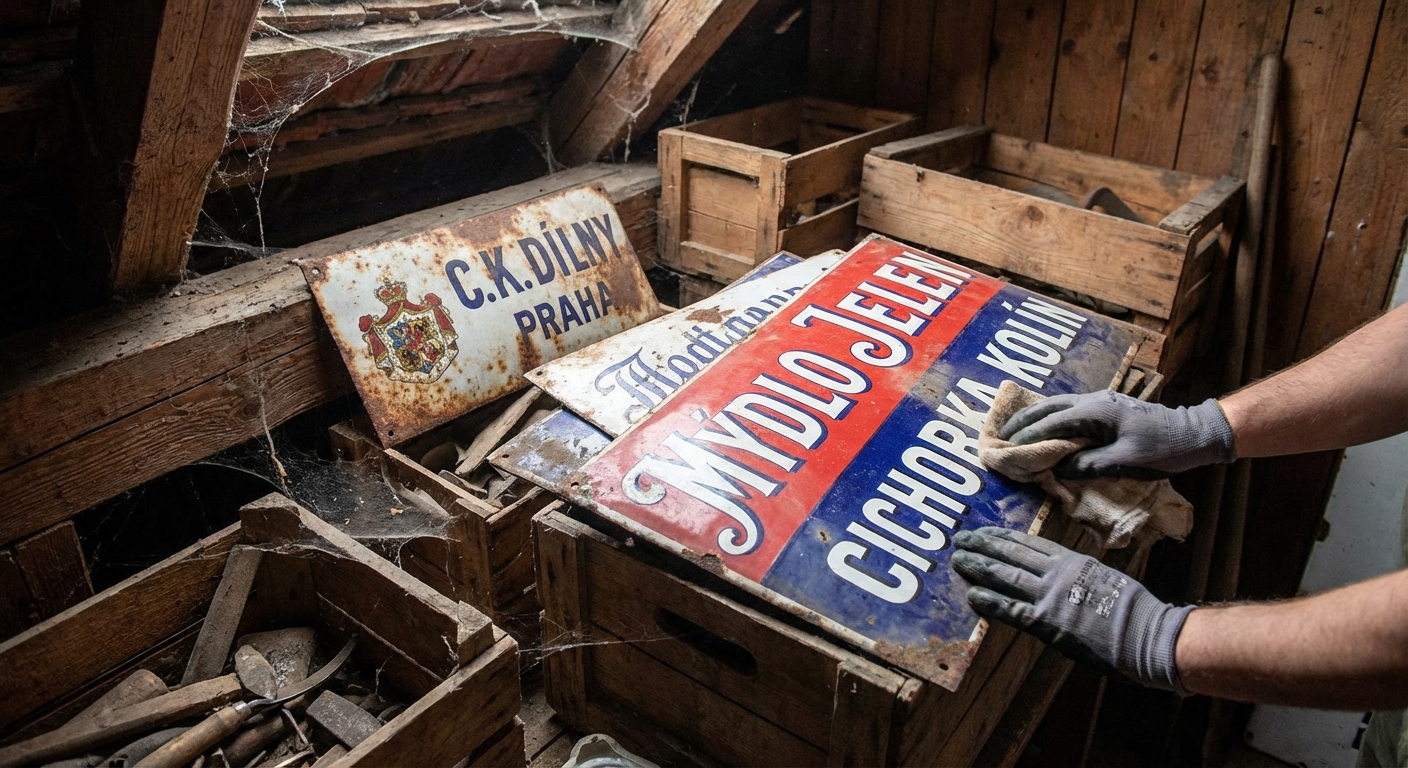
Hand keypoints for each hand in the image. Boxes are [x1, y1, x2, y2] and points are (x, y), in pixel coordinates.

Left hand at [952, 527, 1192, 691]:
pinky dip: (990, 601)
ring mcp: (1051, 597)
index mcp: (1073, 561)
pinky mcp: (1048, 623)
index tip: (985, 531)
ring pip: (1006, 575)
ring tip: (957, 559)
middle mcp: (1058, 573)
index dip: (1004, 537)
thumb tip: (1064, 576)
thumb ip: (1080, 575)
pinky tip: (971, 595)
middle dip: (983, 545)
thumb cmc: (1135, 611)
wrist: (1148, 634)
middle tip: (960, 539)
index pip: (1030, 543)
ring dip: (979, 567)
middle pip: (1012, 554)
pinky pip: (1011, 609)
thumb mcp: (1105, 578)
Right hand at [1000, 390, 1234, 478]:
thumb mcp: (1126, 461)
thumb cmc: (1163, 449)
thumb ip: (1088, 465)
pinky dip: (1050, 418)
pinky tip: (1043, 428)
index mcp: (1095, 412)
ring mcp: (1100, 402)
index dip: (1026, 437)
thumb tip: (1057, 469)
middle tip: (1000, 436)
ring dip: (1034, 418)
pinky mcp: (1106, 408)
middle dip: (1022, 422)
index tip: (1006, 448)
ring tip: (1014, 431)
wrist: (1195, 433)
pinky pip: (1069, 410)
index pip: (1051, 423)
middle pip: (1048, 408)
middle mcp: (1093, 402)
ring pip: (1057, 406)